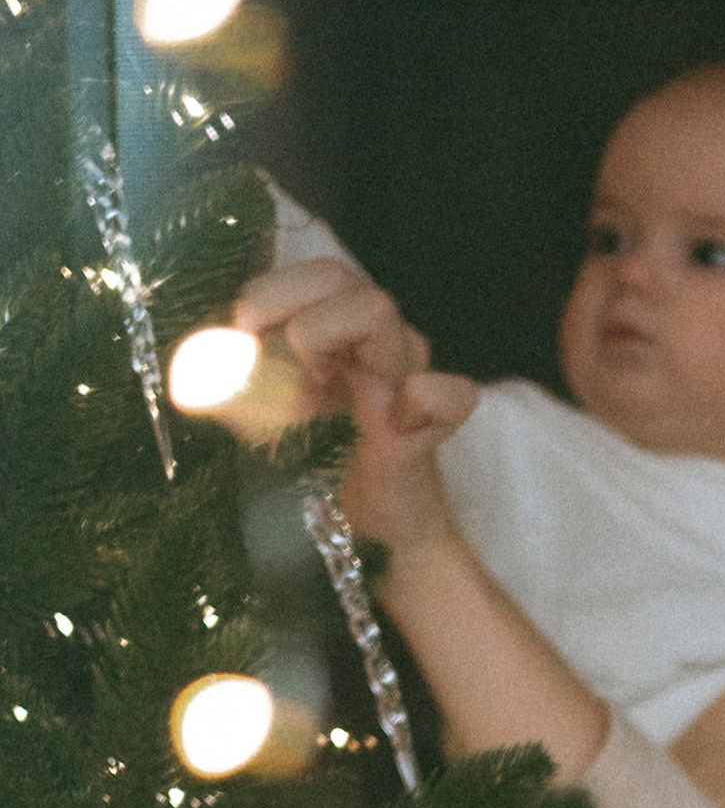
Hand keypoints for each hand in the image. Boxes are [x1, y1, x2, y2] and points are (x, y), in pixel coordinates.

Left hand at [231, 257, 479, 542]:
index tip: (241, 342)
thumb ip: (231, 387)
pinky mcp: (431, 426)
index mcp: (339, 331)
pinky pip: (451, 393)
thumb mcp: (259, 418)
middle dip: (287, 310)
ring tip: (309, 399)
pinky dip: (422, 398)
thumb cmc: (315, 468)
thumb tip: (190, 376)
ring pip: (379, 312)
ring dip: (322, 341)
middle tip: (270, 365)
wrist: (369, 534)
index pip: (311, 273)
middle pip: (339, 276)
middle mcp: (376, 341)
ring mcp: (408, 377)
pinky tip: (389, 425)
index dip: (267, 295)